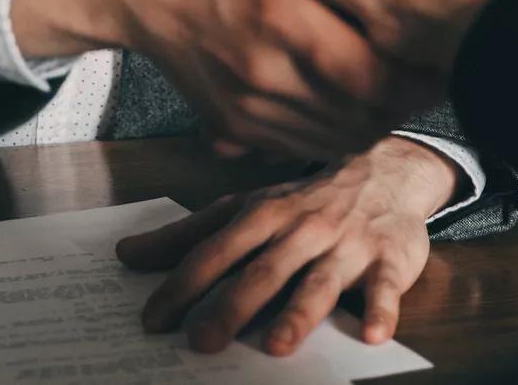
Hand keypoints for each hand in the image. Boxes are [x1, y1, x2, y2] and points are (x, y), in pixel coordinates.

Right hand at [12, 0, 429, 158]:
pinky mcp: (237, 124)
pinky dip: (342, 134)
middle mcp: (261, 66)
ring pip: (340, 137)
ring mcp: (247, 102)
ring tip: (400, 92)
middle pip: (360, 115)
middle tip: (428, 80)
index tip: (433, 59)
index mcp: (278, 9)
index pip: (366, 74)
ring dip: (378, 121)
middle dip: (404, 103)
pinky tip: (357, 108)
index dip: (410, 77)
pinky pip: (308, 146)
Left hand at [116, 136, 454, 353]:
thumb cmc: (304, 201)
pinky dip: (382, 309)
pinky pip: (387, 287)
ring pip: (320, 281)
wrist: (385, 171)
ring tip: (275, 345)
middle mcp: (302, 229)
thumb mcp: (245, 209)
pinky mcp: (390, 260)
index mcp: (263, 215)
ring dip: (298, 312)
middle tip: (201, 341)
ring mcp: (348, 245)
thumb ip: (188, 235)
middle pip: (264, 270)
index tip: (153, 319)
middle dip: (231, 305)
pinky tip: (372, 334)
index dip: (183, 284)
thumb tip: (127, 255)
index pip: (216, 251)